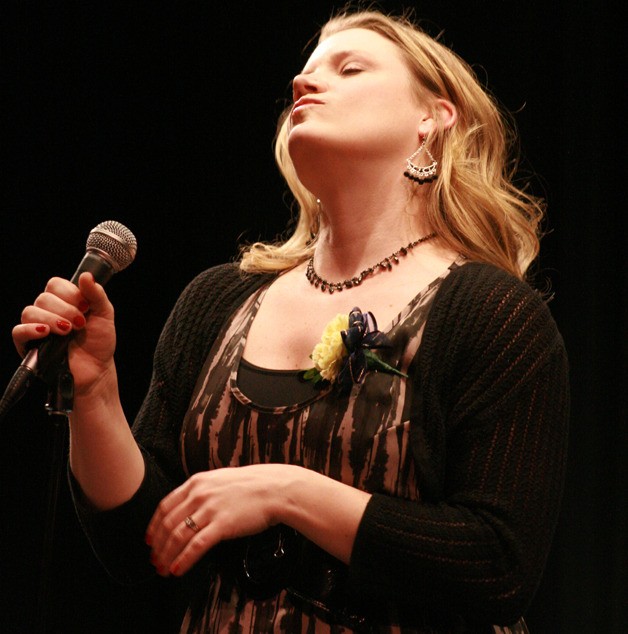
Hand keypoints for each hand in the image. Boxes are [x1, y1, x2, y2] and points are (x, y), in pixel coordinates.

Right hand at [12, 272, 115, 393]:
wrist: (97, 370)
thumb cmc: (99, 342)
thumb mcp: (105, 314)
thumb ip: (96, 294)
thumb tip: (87, 275)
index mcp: (64, 301)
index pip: (55, 284)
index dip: (70, 293)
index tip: (86, 306)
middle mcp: (48, 312)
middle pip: (44, 298)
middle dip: (65, 309)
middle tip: (80, 323)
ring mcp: (37, 328)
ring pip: (30, 312)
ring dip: (52, 319)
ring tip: (69, 331)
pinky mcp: (29, 345)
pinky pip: (18, 331)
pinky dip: (31, 329)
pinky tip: (46, 332)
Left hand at [145, 464, 288, 576]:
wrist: (274, 489)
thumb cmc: (251, 486)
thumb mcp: (219, 480)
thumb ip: (202, 492)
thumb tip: (187, 510)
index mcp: (196, 482)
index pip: (165, 506)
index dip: (154, 526)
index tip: (149, 540)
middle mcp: (199, 494)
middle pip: (168, 524)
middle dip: (158, 546)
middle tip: (155, 561)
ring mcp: (210, 509)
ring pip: (178, 537)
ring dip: (168, 556)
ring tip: (164, 569)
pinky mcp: (222, 525)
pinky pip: (196, 545)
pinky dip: (184, 560)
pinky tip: (178, 569)